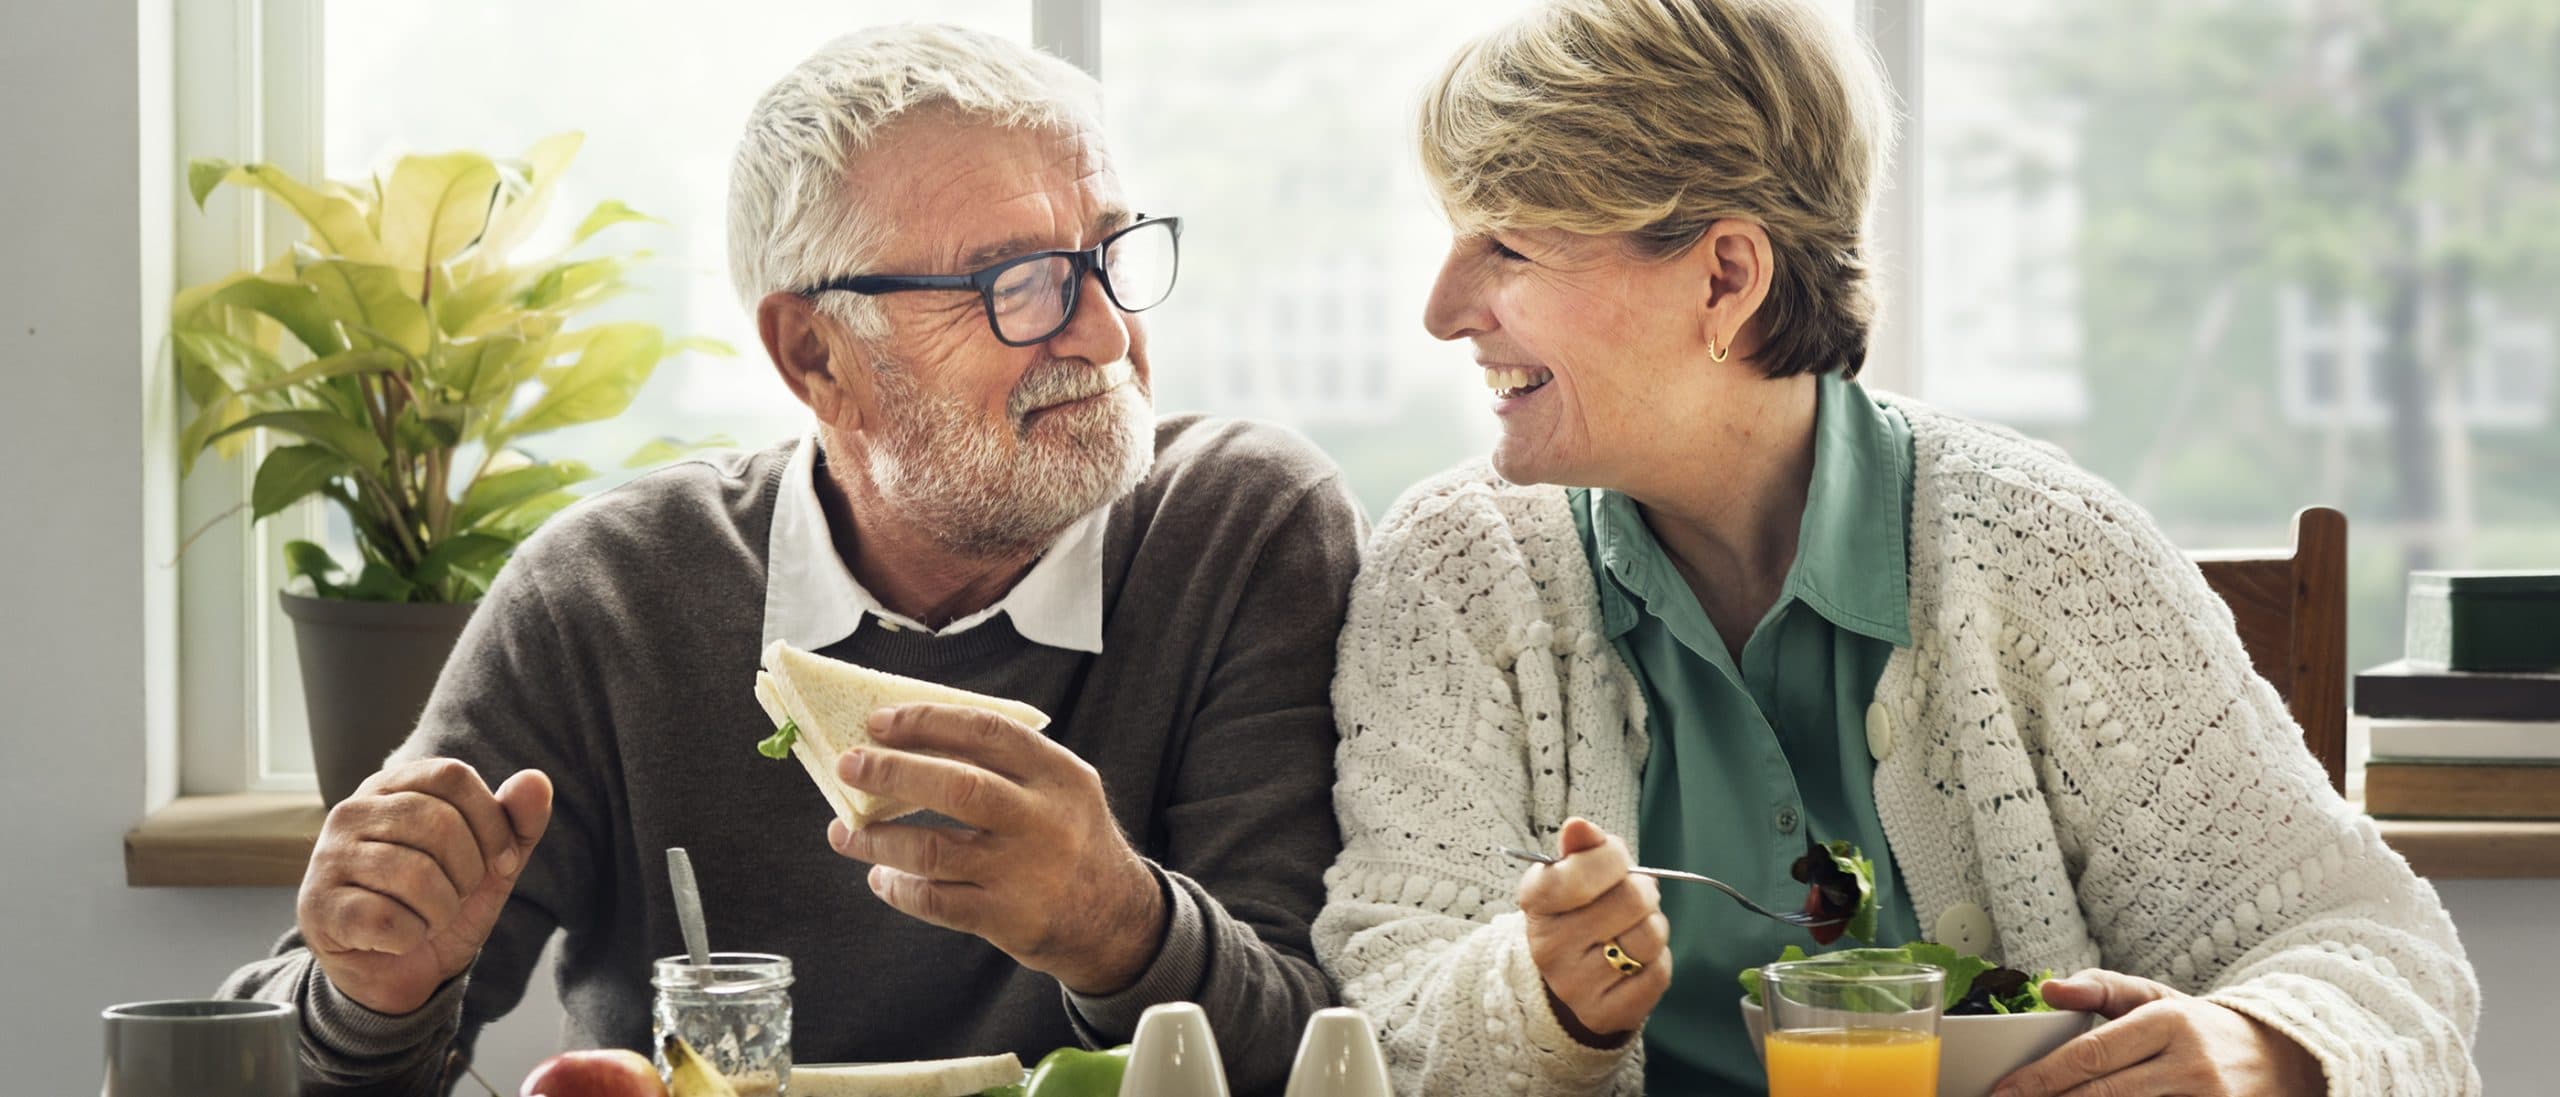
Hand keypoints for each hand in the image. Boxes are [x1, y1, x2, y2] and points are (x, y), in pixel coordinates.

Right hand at [296, 759, 551, 1015]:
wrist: (397, 971)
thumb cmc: (441, 902)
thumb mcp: (491, 863)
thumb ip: (516, 823)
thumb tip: (536, 780)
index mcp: (394, 786)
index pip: (453, 776)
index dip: (492, 823)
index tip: (500, 862)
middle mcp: (352, 811)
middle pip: (438, 823)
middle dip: (468, 873)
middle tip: (456, 897)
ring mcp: (328, 857)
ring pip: (414, 873)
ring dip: (441, 910)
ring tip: (428, 918)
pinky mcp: (317, 906)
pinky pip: (386, 919)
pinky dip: (410, 937)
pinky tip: (397, 938)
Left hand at [829, 703, 1164, 993]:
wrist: (1116, 920)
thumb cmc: (1070, 841)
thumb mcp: (1060, 790)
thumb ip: (1005, 766)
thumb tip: (911, 742)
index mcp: (1059, 775)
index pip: (988, 732)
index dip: (928, 722)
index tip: (880, 721)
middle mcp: (1045, 820)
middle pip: (958, 786)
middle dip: (893, 772)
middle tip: (849, 765)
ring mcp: (1026, 872)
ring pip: (934, 850)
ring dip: (878, 839)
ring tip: (845, 831)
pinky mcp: (1008, 918)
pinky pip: (936, 900)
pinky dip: (899, 888)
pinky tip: (881, 877)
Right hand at [1518, 818, 1671, 1045]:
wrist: (1568, 975)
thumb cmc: (1578, 910)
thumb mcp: (1572, 872)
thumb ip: (1582, 846)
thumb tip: (1578, 826)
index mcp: (1536, 901)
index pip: (1587, 867)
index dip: (1614, 857)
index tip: (1613, 861)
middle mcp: (1547, 946)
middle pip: (1633, 900)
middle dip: (1643, 892)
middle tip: (1632, 898)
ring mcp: (1574, 985)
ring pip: (1650, 939)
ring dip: (1654, 927)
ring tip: (1633, 928)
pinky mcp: (1602, 1014)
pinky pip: (1658, 974)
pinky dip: (1657, 961)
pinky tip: (1635, 961)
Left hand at [1993, 969, 2325, 1096]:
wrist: (2283, 1058)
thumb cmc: (2200, 1028)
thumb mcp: (2155, 997)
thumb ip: (2101, 988)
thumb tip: (2048, 988)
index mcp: (2168, 1022)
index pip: (2092, 1054)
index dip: (2043, 1077)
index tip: (2004, 1090)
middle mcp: (2190, 1063)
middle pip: (2104, 1094)